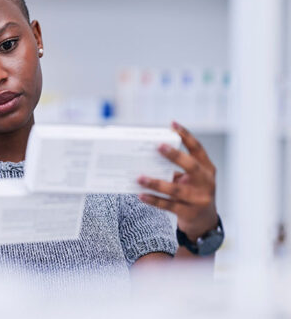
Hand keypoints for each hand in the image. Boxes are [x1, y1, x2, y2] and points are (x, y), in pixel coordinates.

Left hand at [137, 121, 218, 241]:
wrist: (205, 222)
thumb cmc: (193, 192)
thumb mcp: (192, 179)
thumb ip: (177, 169)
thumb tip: (148, 159)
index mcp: (207, 169)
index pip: (198, 149)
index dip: (186, 136)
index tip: (172, 125)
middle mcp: (206, 182)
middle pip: (191, 166)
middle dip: (175, 156)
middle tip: (158, 147)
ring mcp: (198, 199)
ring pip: (175, 190)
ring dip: (156, 183)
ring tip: (139, 177)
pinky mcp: (189, 213)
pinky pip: (168, 205)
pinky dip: (153, 200)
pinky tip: (141, 195)